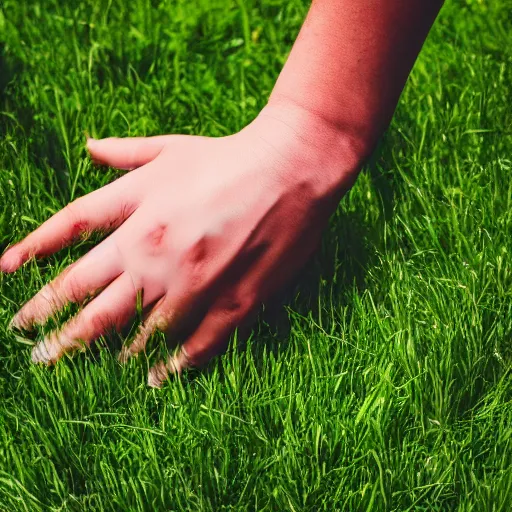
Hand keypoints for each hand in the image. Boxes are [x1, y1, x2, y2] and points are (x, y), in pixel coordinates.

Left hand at [1, 103, 362, 386]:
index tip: (7, 273)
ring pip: (135, 330)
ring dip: (103, 352)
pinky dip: (171, 366)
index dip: (32, 253)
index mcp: (139, 209)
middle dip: (55, 327)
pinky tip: (153, 379)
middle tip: (34, 353)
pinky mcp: (232, 302)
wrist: (291, 169)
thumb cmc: (229, 157)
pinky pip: (193, 345)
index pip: (69, 234)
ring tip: (80, 368)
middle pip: (90, 296)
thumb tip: (88, 147)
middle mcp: (156, 251)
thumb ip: (125, 155)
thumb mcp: (171, 148)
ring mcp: (192, 283)